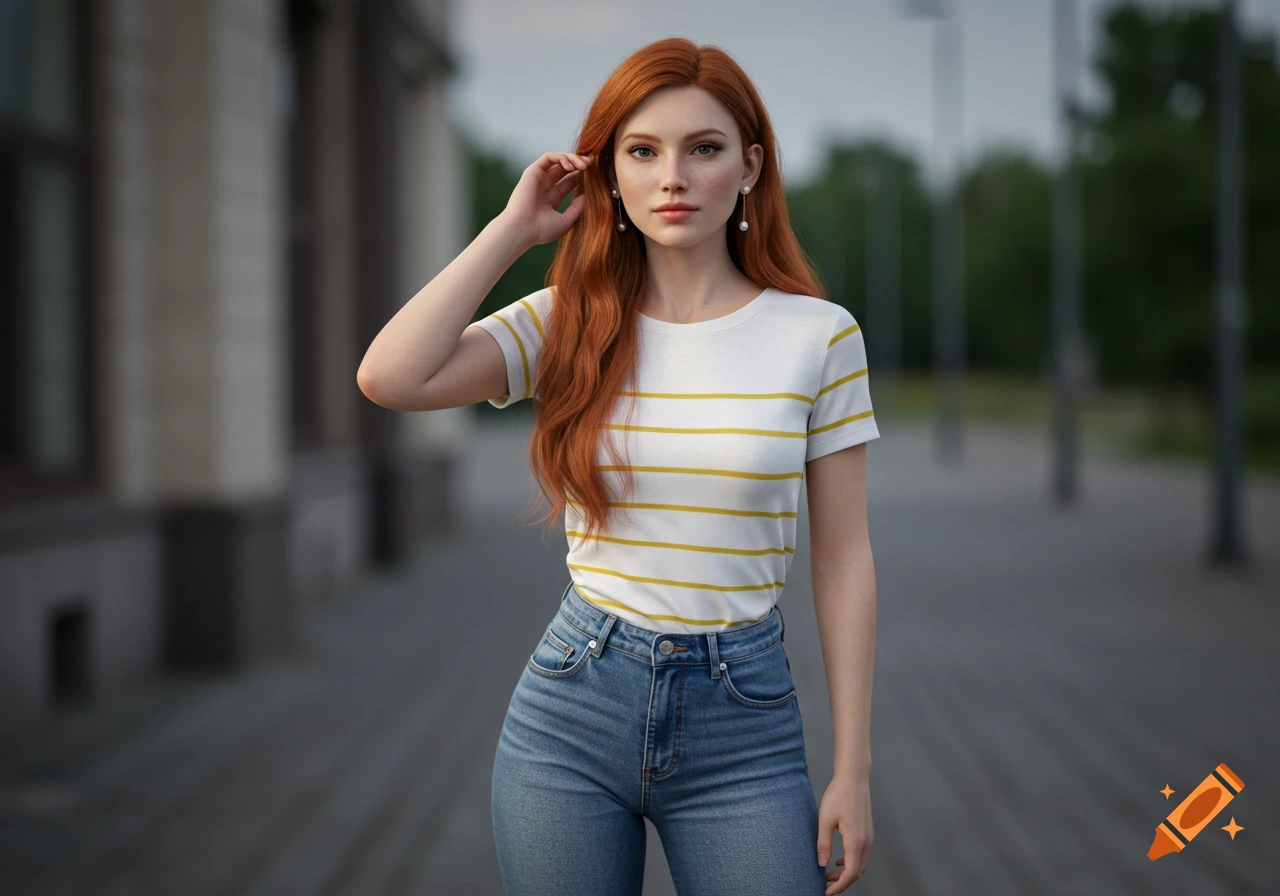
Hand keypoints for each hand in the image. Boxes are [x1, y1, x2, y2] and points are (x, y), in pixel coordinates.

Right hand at [502, 151, 593, 247]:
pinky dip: (561, 157)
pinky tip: (571, 165)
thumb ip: (577, 208)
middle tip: (591, 164)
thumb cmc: (541, 230)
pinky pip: (549, 157)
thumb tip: (588, 195)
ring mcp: (538, 178)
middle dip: (580, 164)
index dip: (582, 175)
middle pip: (565, 169)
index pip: (569, 181)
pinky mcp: (532, 171)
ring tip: (584, 165)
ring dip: (573, 158)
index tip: (595, 174)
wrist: (522, 229)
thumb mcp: (566, 221)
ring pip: (558, 160)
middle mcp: (544, 187)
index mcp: (551, 199)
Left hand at [816, 773, 872, 893]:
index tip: (826, 891)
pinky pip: (862, 855)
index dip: (839, 886)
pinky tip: (839, 860)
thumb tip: (821, 864)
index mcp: (856, 841)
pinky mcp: (868, 833)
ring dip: (847, 872)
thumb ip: (823, 844)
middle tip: (825, 884)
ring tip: (830, 873)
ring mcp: (869, 838)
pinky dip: (851, 862)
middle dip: (842, 882)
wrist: (854, 778)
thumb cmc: (839, 795)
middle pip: (857, 872)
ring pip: (860, 865)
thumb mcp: (825, 820)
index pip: (851, 873)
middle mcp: (866, 842)